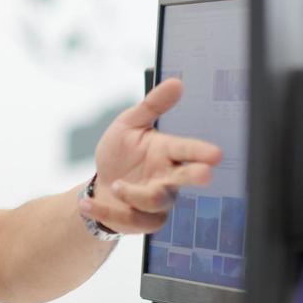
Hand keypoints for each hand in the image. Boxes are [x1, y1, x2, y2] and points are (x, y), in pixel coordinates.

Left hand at [86, 77, 222, 233]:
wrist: (101, 186)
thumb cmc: (121, 153)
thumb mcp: (129, 124)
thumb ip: (152, 105)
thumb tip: (176, 82)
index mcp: (167, 151)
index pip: (187, 149)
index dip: (200, 151)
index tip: (215, 154)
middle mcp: (168, 177)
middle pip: (185, 178)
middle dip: (194, 176)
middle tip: (204, 175)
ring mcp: (158, 201)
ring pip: (155, 202)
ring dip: (133, 194)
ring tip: (115, 184)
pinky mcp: (144, 221)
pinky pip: (131, 221)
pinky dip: (105, 211)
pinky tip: (87, 204)